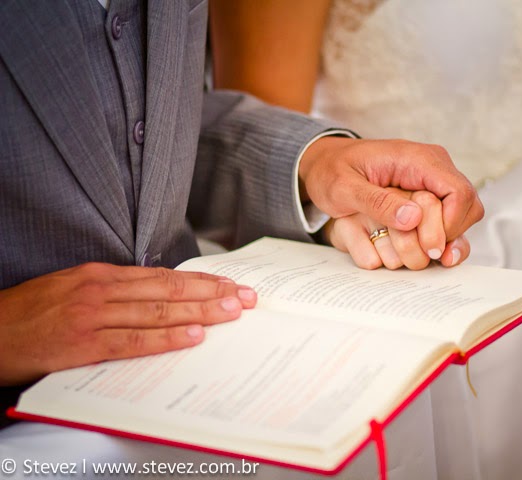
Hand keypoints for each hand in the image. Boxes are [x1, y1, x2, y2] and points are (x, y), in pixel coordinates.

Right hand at [0, 263, 256, 385]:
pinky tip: (195, 336)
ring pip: (159, 312)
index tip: (230, 283)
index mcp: (101, 274)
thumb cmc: (31, 313)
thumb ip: (114, 291)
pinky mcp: (84, 344)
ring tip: (233, 312)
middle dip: (212, 293)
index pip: (163, 276)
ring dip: (201, 312)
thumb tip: (157, 297)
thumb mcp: (72, 288)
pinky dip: (167, 339)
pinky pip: (134, 341)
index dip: (200, 280)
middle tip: (246, 296)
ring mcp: (93, 315)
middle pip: (169, 290)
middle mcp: (101, 289)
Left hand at [300, 136, 483, 240]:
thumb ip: (376, 201)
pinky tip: (429, 251)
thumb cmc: (331, 170)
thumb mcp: (343, 187)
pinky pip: (450, 217)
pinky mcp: (428, 195)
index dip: (451, 224)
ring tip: (431, 256)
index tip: (431, 247)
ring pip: (465, 213)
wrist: (325, 163)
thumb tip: (412, 218)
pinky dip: (444, 236)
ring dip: (451, 238)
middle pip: (469, 204)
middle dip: (454, 233)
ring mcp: (432, 182)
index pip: (458, 192)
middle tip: (431, 254)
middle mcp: (433, 167)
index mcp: (418, 159)